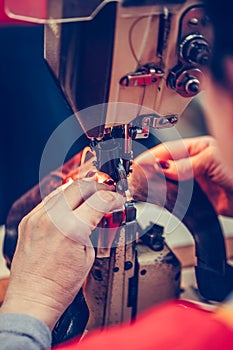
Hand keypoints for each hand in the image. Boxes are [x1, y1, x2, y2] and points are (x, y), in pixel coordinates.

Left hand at [0, 180, 124, 329]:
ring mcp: (37, 218)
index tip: (118, 199)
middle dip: (98, 187)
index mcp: (71, 229)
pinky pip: (49, 200)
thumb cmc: (58, 286)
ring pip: (63, 189)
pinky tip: (71, 204)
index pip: (99, 200)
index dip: (114, 198)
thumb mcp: (89, 257)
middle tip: (107, 192)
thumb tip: (100, 216)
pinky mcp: (29, 221)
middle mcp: (51, 219)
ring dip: (81, 190)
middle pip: (81, 186)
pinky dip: (63, 198)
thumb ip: (95, 231)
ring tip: (91, 195)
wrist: (33, 298)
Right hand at [129, 136, 232, 216]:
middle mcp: (191, 161)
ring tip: (140, 184)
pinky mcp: (189, 193)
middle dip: (148, 168)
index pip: (168, 150)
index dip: (152, 156)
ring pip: (164, 178)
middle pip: (162, 163)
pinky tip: (154, 194)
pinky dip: (160, 193)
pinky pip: (170, 191)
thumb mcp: (213, 162)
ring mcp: (189, 177)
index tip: (139, 163)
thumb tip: (165, 167)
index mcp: (196, 147)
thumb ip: (188, 164)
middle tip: (135, 175)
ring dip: (152, 181)